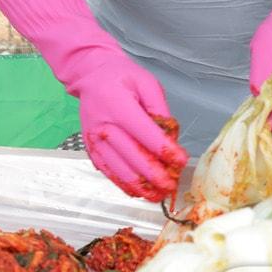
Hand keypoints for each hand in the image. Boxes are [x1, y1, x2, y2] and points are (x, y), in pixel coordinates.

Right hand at [74, 57, 187, 201]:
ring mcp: (94, 140)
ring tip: (159, 195)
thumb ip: (161, 110)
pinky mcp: (90, 148)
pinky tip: (138, 191)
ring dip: (141, 186)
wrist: (90, 76)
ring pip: (120, 170)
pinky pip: (107, 172)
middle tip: (173, 185)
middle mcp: (104, 126)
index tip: (182, 162)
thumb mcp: (147, 84)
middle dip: (156, 176)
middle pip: (133, 158)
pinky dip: (123, 184)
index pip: (147, 136)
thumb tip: (171, 138)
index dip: (167, 153)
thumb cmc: (121, 77)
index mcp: (119, 107)